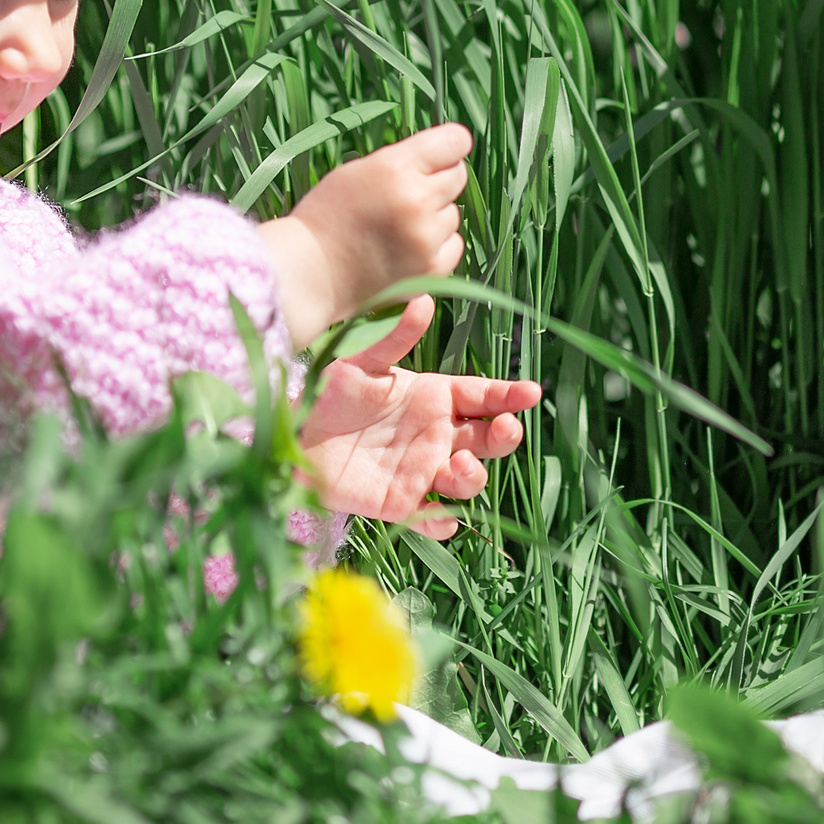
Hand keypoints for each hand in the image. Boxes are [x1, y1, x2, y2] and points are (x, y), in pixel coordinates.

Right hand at [264, 124, 471, 347]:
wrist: (310, 272)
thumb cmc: (328, 215)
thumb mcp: (358, 170)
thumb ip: (404, 159)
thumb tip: (453, 151)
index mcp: (395, 168)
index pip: (455, 142)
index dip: (451, 145)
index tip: (444, 152)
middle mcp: (416, 200)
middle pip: (458, 175)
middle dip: (439, 179)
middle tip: (409, 192)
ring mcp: (426, 237)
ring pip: (453, 213)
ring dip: (435, 215)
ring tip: (397, 226)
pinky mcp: (431, 269)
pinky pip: (453, 244)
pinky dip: (437, 244)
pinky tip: (407, 247)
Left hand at [296, 295, 541, 538]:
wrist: (292, 437)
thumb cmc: (329, 395)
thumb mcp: (362, 363)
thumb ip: (395, 338)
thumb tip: (424, 301)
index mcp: (435, 398)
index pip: (484, 397)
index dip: (509, 396)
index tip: (531, 393)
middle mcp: (437, 436)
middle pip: (487, 440)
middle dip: (504, 436)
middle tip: (505, 428)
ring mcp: (422, 471)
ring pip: (467, 480)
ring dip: (473, 476)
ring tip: (458, 467)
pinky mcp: (401, 503)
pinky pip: (433, 519)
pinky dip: (443, 523)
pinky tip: (443, 516)